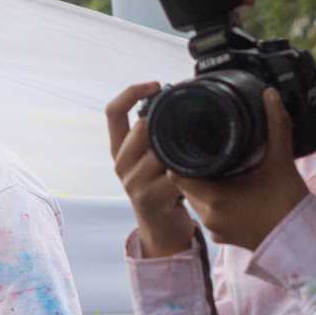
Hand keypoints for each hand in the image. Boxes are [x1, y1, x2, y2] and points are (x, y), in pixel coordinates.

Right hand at [106, 84, 194, 257]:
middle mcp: (120, 163)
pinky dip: (190, 171)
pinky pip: (173, 174)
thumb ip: (156, 136)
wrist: (162, 230)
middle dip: (168, 125)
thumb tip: (179, 101)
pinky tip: (202, 172)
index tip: (156, 84)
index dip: (131, 92)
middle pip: (141, 127)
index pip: (113, 112)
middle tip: (194, 125)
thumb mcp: (153, 159)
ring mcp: (132, 182)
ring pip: (159, 149)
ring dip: (181, 150)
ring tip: (199, 152)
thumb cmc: (164, 189)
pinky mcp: (148, 198)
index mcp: (119, 149)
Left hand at [171, 89, 310, 250]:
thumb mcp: (281, 160)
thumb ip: (275, 124)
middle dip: (192, 168)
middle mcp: (208, 215)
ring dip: (201, 185)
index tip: (184, 141)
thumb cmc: (290, 202)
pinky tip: (224, 189)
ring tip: (212, 166)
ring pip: (195, 200)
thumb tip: (269, 94)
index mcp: (215, 196)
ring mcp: (213, 229)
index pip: (177, 173)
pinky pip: (207, 214)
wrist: (302, 241)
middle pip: (185, 185)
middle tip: (200, 149)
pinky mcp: (221, 238)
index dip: (178, 157)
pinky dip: (212, 201)